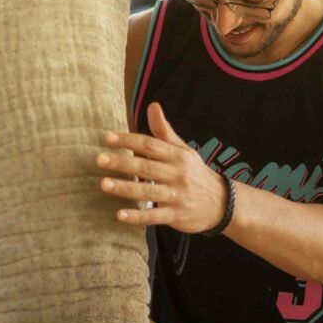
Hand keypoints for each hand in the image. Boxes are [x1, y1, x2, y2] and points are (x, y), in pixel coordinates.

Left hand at [98, 102, 227, 234]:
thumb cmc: (194, 173)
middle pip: (146, 167)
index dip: (129, 140)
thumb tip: (152, 106)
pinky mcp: (175, 216)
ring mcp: (176, 196)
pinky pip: (154, 216)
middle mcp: (176, 174)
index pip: (150, 145)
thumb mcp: (183, 150)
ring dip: (125, 188)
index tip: (108, 137)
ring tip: (104, 184)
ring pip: (148, 191)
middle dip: (122, 163)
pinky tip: (120, 215)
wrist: (222, 203)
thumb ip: (164, 131)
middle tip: (99, 160)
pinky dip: (137, 216)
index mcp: (176, 156)